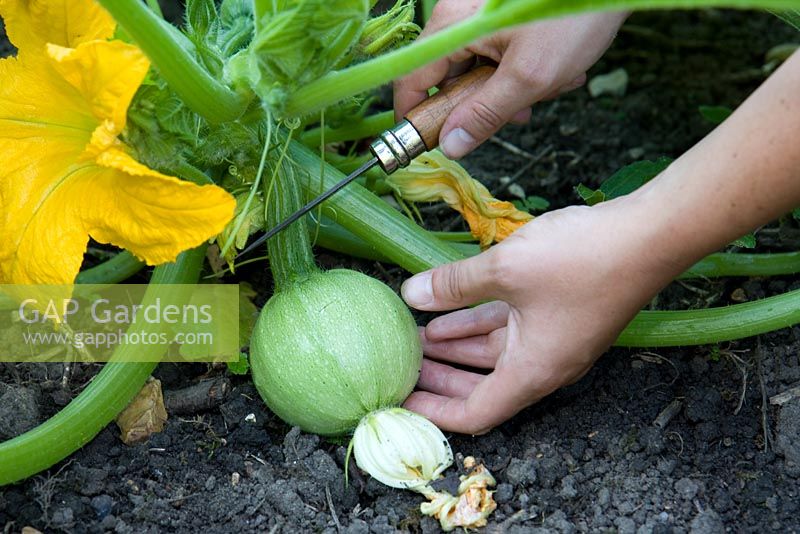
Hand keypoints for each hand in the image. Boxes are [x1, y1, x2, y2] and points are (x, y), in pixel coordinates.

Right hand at [394, 3, 627, 158]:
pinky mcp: (502, 18)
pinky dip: (524, 71)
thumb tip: (451, 146)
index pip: (411, 79)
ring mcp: (481, 17)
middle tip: (521, 113)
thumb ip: (485, 115)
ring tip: (551, 85)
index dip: (415, 116)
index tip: (430, 144)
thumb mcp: (529, 77)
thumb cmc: (573, 17)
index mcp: (453, 27)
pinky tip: (557, 71)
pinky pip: (500, 56)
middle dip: (484, 104)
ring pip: (479, 72)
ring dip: (513, 91)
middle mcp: (459, 18)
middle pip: (449, 79)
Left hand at [400, 194, 686, 433]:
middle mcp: (544, 365)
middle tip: (401, 368)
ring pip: (494, 355)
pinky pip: (510, 329)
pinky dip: (478, 323)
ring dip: (456, 347)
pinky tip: (446, 312)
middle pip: (482, 387)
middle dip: (440, 379)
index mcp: (532, 371)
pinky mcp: (560, 313)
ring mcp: (555, 339)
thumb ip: (453, 285)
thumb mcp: (504, 270)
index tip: (402, 403)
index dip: (434, 412)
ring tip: (415, 337)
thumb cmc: (581, 259)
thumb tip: (411, 293)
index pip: (475, 413)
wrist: (651, 233)